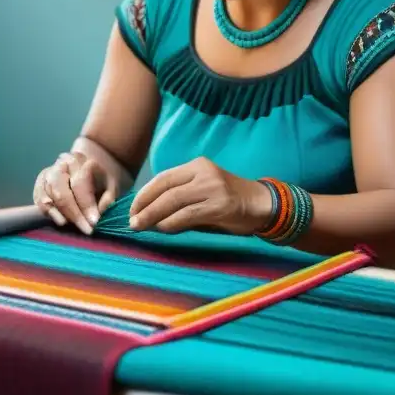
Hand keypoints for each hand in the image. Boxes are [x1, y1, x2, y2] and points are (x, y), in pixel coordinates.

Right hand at [33, 152, 120, 233]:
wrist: (88, 169)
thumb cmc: (101, 180)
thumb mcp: (112, 185)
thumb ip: (108, 197)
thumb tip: (99, 212)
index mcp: (81, 160)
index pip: (80, 184)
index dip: (86, 205)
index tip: (94, 222)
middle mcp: (62, 164)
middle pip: (61, 191)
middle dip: (73, 214)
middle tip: (86, 229)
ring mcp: (49, 173)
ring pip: (49, 195)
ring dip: (61, 214)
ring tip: (74, 227)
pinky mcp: (40, 183)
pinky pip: (40, 199)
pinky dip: (48, 212)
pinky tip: (61, 221)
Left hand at [129, 157, 273, 234]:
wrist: (262, 204)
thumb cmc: (229, 199)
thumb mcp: (204, 189)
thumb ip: (181, 195)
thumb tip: (149, 210)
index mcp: (198, 165)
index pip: (163, 177)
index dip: (144, 193)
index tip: (132, 208)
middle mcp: (204, 172)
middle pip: (166, 189)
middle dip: (144, 206)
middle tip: (131, 221)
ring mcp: (213, 188)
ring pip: (174, 201)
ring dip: (153, 216)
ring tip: (141, 226)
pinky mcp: (221, 205)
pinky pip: (188, 214)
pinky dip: (172, 223)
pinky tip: (162, 229)